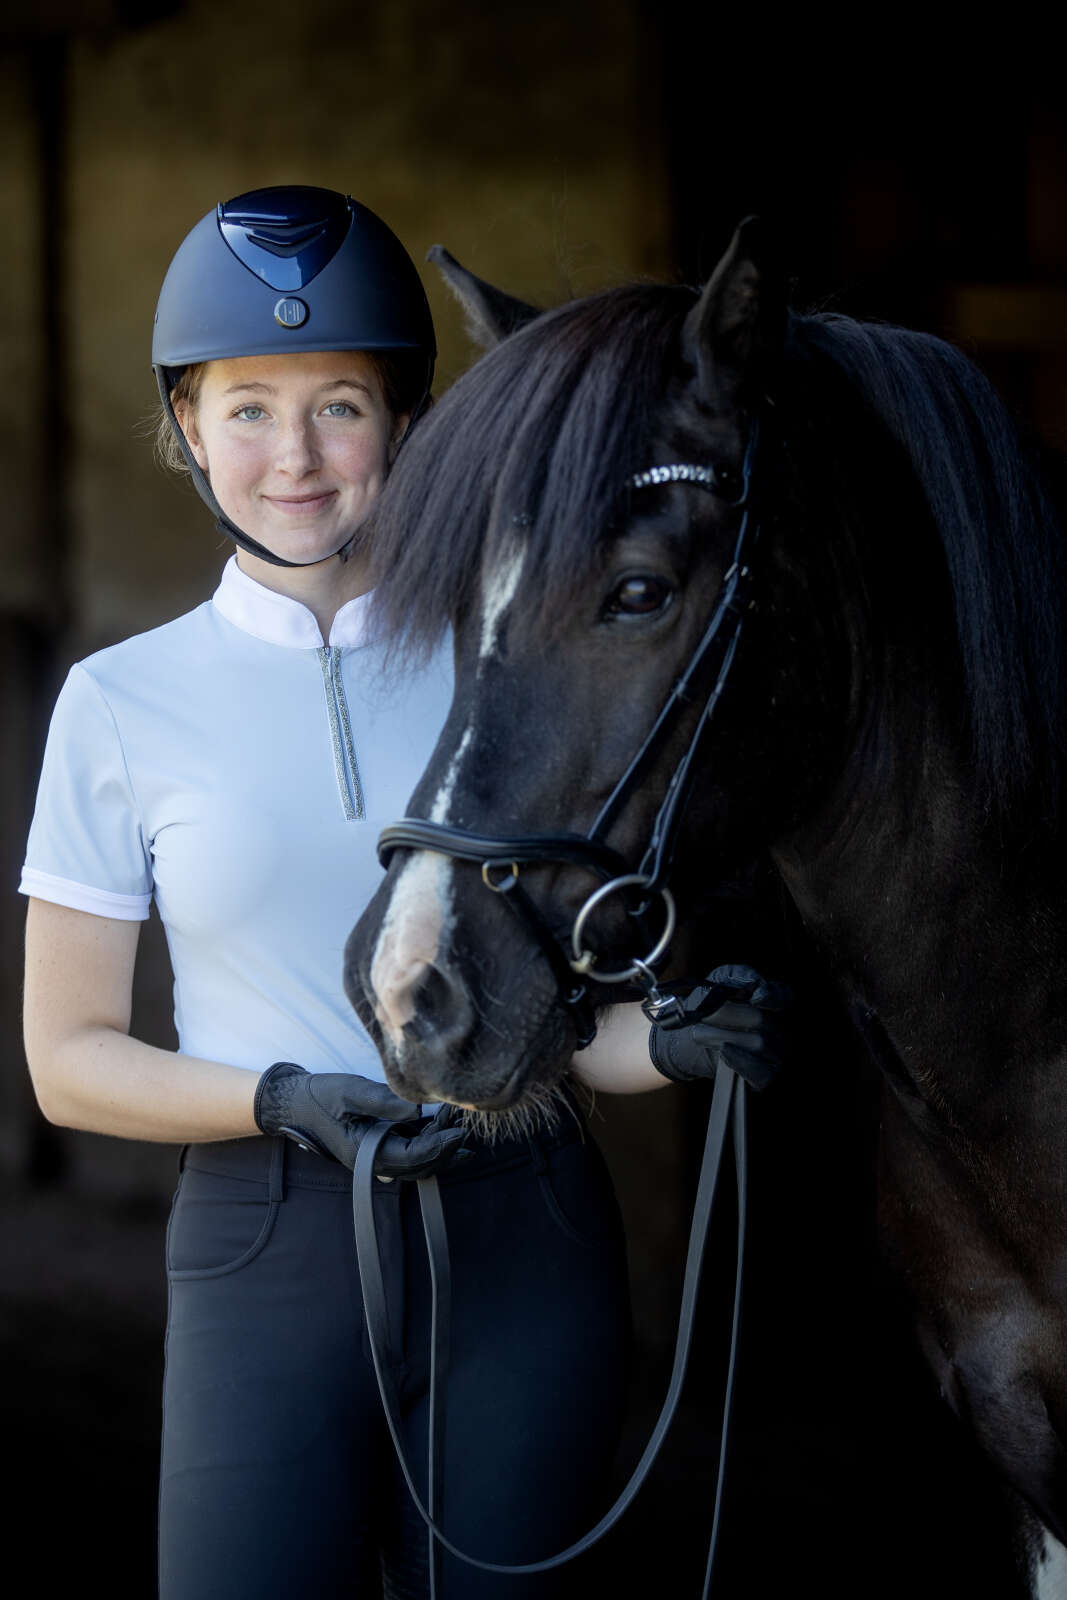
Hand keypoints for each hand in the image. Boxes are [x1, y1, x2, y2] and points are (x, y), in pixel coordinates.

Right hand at [253, 1063, 467, 1175]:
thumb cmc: (321, 1096)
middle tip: (465, 1125)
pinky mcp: (378, 1146)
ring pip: (417, 1163)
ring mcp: (376, 1156)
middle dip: (445, 1148)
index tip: (460, 1130)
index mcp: (366, 1153)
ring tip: (461, 1128)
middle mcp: (373, 1162)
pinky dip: (429, 1145)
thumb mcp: (351, 1092)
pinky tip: (446, 1133)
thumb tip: (418, 1108)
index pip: (413, 1157)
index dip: (439, 1146)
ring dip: (440, 1149)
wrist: (296, 1103)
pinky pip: (409, 1153)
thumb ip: (383, 1101)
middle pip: (420, 1165)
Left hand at [647, 963, 789, 1090]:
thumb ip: (739, 975)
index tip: (756, 997)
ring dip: (724, 1036)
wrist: (687, 1035)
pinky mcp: (766, 1076)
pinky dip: (742, 1061)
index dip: (774, 997)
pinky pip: (763, 1074)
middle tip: (703, 1014)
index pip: (785, 998)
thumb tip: (756, 982)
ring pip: (759, 1044)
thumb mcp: (720, 980)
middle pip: (762, 1020)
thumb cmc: (708, 1003)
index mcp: (774, 1002)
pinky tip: (723, 1051)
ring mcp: (777, 1054)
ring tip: (700, 1031)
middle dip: (729, 1015)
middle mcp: (780, 1028)